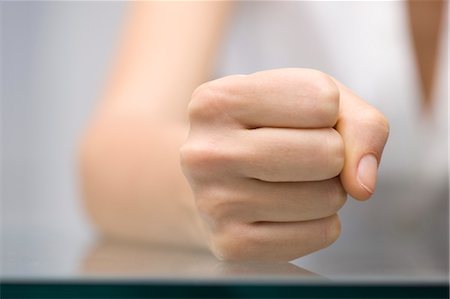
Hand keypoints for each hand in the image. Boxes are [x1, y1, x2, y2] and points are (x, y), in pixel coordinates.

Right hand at [180, 68, 388, 260]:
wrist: (213, 176)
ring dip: (327, 190)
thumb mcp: (307, 101)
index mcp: (216, 101)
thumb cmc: (265, 131)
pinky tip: (289, 210)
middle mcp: (207, 153)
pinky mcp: (231, 244)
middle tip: (301, 156)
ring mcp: (214, 203)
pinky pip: (321, 234)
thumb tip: (362, 186)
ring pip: (329, 197)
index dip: (327, 111)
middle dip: (332, 154)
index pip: (323, 100)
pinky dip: (321, 222)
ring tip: (291, 182)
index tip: (296, 118)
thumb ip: (359, 124)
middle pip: (328, 153)